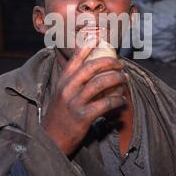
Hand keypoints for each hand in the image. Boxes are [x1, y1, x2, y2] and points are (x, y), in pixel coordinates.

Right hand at [41, 38, 127, 156]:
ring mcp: (74, 102)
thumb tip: (92, 68)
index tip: (100, 36)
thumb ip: (72, 80)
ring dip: (116, 79)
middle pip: (91, 67)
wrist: (50, 139)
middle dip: (109, 62)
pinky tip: (122, 100)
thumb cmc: (59, 115)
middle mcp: (67, 89)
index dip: (88, 45)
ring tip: (125, 79)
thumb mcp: (60, 93)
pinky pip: (105, 103)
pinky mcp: (83, 117)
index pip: (75, 58)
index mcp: (62, 81)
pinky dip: (117, 100)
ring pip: (100, 83)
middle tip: (121, 63)